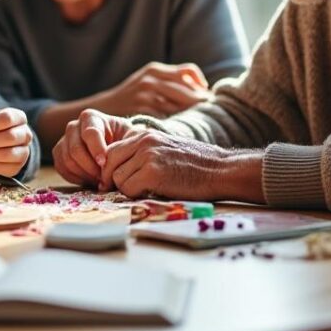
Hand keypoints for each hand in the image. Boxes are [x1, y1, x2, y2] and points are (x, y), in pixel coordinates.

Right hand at [51, 109, 140, 186]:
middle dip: (91, 167)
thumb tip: (122, 155)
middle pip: (75, 149)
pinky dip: (76, 178)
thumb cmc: (123, 140)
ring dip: (85, 174)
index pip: (90, 133)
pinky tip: (90, 180)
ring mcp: (64, 140)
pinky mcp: (58, 153)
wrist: (113, 145)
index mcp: (91, 117)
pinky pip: (62, 168)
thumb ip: (128, 142)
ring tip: (100, 180)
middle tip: (104, 178)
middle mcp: (73, 126)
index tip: (105, 164)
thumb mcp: (129, 136)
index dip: (96, 149)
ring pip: (68, 161)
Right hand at [99, 62, 210, 116]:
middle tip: (212, 113)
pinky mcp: (142, 112)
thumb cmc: (130, 96)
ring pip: (180, 106)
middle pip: (188, 91)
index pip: (189, 71)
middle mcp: (151, 80)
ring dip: (192, 115)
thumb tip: (202, 85)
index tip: (207, 96)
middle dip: (202, 103)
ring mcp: (146, 96)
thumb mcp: (147, 79)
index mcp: (154, 69)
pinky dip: (176, 123)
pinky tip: (181, 129)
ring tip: (201, 123)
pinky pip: (167, 118)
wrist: (100, 109)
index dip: (201, 84)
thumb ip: (170, 78)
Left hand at [99, 130, 263, 202]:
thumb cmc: (197, 164)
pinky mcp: (153, 173)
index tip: (113, 181)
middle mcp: (144, 142)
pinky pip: (128, 189)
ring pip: (118, 178)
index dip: (110, 168)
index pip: (112, 151)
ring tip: (144, 191)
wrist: (221, 169)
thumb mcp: (166, 149)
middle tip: (120, 191)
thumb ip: (144, 154)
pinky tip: (151, 194)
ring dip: (127, 189)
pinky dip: (135, 196)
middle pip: (109, 163)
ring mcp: (148, 156)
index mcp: (145, 135)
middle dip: (112, 180)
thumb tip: (121, 169)